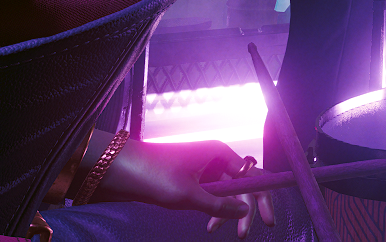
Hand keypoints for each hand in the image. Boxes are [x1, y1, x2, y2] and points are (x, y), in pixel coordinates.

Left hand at [93, 139, 272, 237]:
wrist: (117, 168)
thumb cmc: (154, 174)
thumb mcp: (189, 195)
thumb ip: (219, 206)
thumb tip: (244, 212)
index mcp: (221, 153)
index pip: (253, 176)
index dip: (263, 199)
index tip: (268, 221)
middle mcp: (215, 157)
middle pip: (242, 184)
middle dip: (245, 210)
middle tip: (243, 235)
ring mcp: (202, 168)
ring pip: (226, 192)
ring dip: (226, 212)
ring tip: (217, 233)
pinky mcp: (190, 178)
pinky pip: (211, 193)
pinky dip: (213, 209)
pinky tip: (209, 225)